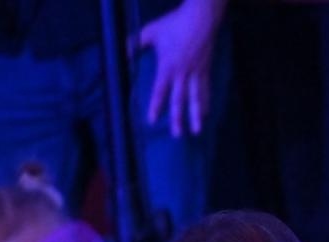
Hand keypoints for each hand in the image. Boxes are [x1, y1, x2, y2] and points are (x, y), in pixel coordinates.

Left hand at [137, 0, 223, 136]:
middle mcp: (182, 73)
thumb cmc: (174, 24)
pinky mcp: (205, 71)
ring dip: (196, 116)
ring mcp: (196, 73)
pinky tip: (206, 113)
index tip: (152, 119)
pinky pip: (206, 90)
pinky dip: (206, 103)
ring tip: (197, 131)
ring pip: (196, 99)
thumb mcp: (150, 31)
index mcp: (168, 65)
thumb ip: (135, 43)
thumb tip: (122, 53)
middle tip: (177, 134)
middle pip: (179, 100)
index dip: (155, 105)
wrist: (200, 19)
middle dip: (178, 118)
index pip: (160, 90)